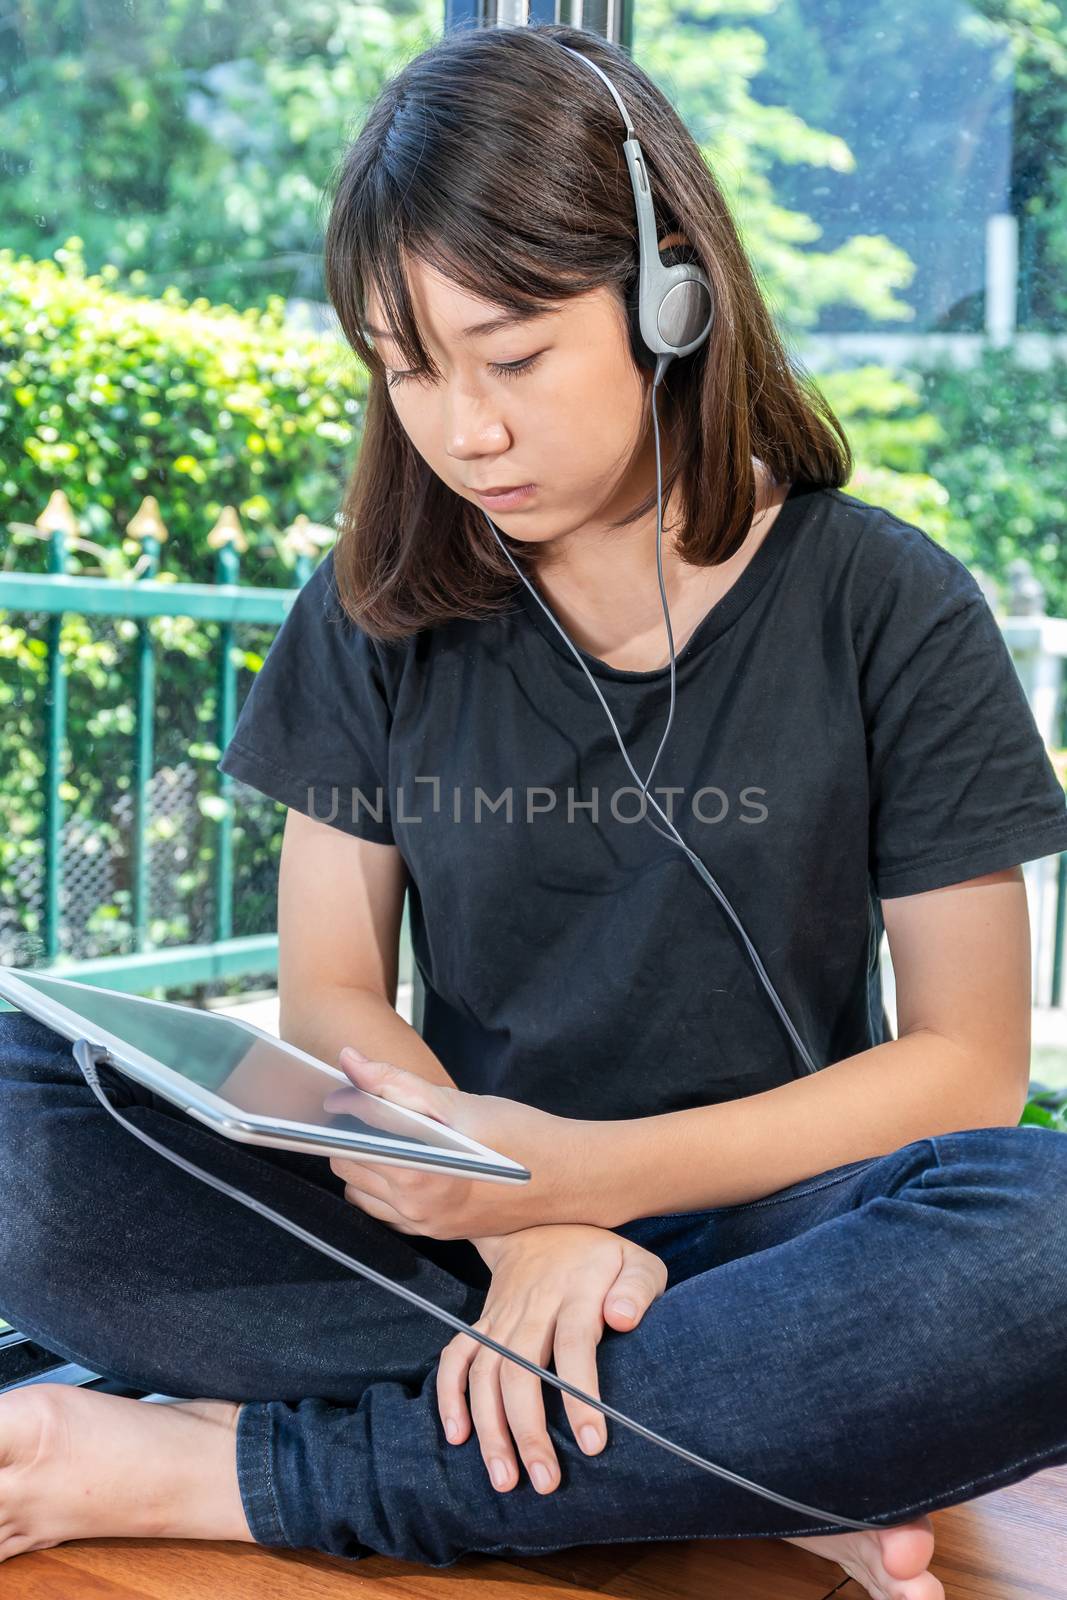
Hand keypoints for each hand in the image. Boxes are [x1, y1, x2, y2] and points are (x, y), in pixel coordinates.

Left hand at [324, 1045, 604, 1238]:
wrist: (571, 1178)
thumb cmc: (521, 1134)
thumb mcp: (458, 1102)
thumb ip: (395, 1083)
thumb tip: (349, 1062)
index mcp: (417, 1175)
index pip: (346, 1146)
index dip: (345, 1116)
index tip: (350, 1096)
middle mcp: (416, 1209)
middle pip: (348, 1170)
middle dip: (353, 1139)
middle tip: (375, 1111)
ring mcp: (426, 1226)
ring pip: (361, 1194)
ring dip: (366, 1165)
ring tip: (391, 1137)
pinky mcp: (437, 1234)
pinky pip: (386, 1212)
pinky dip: (383, 1187)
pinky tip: (408, 1163)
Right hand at [435, 1224, 667, 1495]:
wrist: (540, 1222)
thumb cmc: (601, 1256)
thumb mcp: (636, 1261)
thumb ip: (637, 1289)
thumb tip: (623, 1319)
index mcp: (576, 1290)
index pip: (575, 1344)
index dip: (580, 1395)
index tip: (591, 1444)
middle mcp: (533, 1305)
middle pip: (520, 1368)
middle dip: (528, 1430)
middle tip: (545, 1481)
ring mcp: (502, 1314)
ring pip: (485, 1372)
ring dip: (490, 1427)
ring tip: (505, 1479)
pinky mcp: (483, 1322)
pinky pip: (457, 1356)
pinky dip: (450, 1393)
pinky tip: (457, 1434)